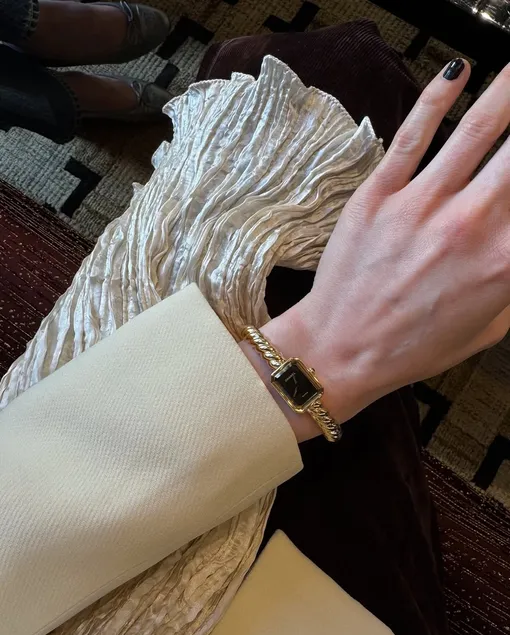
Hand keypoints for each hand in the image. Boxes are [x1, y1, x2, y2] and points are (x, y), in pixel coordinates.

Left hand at [258, 59, 509, 437]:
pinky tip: (458, 71)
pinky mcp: (379, 195)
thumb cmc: (413, 346)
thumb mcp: (489, 326)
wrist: (341, 351)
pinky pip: (413, 134)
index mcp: (506, 262)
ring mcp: (423, 205)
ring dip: (509, 89)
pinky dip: (438, 95)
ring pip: (479, 128)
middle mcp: (472, 225)